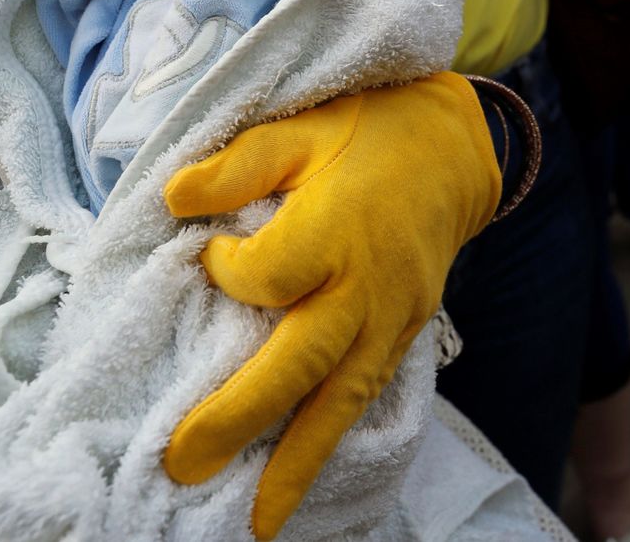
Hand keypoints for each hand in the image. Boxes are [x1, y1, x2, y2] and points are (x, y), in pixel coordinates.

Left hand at [160, 74, 500, 540]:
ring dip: (298, 462)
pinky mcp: (406, 332)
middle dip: (241, 418)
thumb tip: (173, 199)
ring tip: (256, 521)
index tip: (210, 251)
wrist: (456, 148)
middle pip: (301, 363)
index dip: (224, 270)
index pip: (267, 276)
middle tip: (182, 465)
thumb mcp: (300, 127)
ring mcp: (393, 316)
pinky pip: (367, 394)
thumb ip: (238, 164)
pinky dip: (333, 439)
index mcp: (338, 227)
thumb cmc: (367, 133)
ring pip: (342, 399)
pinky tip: (299, 476)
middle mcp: (368, 284)